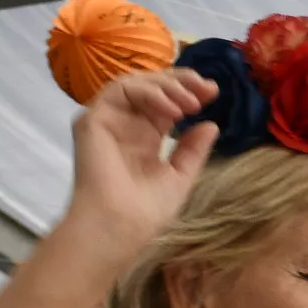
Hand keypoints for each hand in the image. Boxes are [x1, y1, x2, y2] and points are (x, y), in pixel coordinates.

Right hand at [59, 68, 220, 263]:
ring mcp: (107, 120)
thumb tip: (211, 124)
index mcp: (145, 137)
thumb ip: (193, 149)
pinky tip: (172, 110)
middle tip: (207, 88)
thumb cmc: (148, 210)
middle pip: (151, 87)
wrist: (121, 225)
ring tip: (191, 103)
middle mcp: (125, 124)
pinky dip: (148, 93)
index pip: (165, 103)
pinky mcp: (93, 119)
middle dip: (181, 81)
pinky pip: (119, 91)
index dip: (189, 92)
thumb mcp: (181, 175)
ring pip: (134, 83)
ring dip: (167, 86)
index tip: (214, 93)